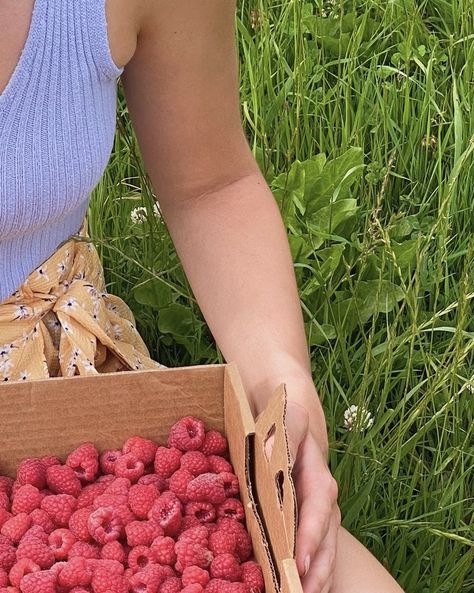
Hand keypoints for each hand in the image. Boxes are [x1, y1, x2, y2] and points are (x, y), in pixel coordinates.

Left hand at [254, 373, 340, 592]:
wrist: (288, 401)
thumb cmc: (285, 409)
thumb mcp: (287, 414)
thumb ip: (285, 433)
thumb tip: (275, 454)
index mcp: (316, 473)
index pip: (317, 508)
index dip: (310, 536)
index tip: (300, 563)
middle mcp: (320, 496)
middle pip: (325, 538)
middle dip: (317, 571)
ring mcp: (313, 507)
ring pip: (322, 547)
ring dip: (315, 577)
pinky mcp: (302, 513)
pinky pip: (309, 544)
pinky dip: (307, 569)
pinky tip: (294, 586)